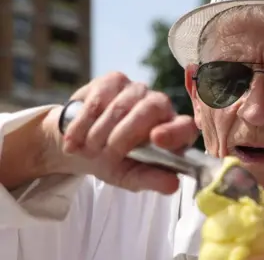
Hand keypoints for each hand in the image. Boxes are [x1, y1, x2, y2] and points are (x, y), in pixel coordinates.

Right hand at [42, 72, 198, 193]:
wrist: (82, 144)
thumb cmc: (115, 162)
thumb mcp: (131, 177)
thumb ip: (152, 180)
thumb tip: (173, 185)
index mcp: (174, 132)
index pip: (185, 126)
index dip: (173, 131)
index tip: (156, 139)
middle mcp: (161, 106)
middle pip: (151, 108)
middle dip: (124, 134)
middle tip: (105, 153)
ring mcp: (138, 90)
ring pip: (120, 107)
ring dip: (99, 133)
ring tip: (90, 150)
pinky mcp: (114, 81)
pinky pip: (98, 101)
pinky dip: (83, 125)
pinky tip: (75, 140)